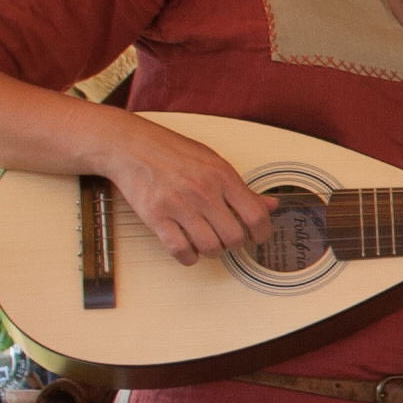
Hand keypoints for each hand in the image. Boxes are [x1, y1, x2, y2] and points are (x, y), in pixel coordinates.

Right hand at [106, 112, 276, 263]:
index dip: (262, 233)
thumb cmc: (173, 151)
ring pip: (210, 248)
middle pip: (234, 237)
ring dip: (212, 252)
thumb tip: (271, 205)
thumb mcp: (213, 162)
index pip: (255, 215)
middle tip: (228, 238)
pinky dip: (188, 257)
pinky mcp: (156, 217)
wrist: (131, 145)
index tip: (258, 237)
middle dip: (234, 244)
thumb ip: (242, 187)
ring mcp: (178, 205)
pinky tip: (189, 249)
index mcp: (221, 174)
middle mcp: (202, 190)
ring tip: (208, 242)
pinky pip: (180, 251)